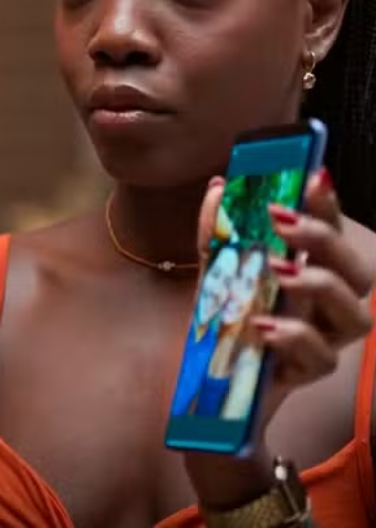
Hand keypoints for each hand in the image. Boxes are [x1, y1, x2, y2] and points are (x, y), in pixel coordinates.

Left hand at [183, 169, 375, 508]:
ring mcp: (321, 344)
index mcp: (311, 277)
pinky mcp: (302, 378)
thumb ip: (218, 232)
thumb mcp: (215, 273)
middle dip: (326, 241)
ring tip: (279, 269)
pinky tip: (264, 324)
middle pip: (358, 273)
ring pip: (355, 317)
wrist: (208, 392)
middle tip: (283, 219)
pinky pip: (319, 359)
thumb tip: (221, 186)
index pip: (333, 237)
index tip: (312, 175)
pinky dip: (295, 337)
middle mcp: (326, 310)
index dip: (329, 207)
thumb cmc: (223, 325)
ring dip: (319, 285)